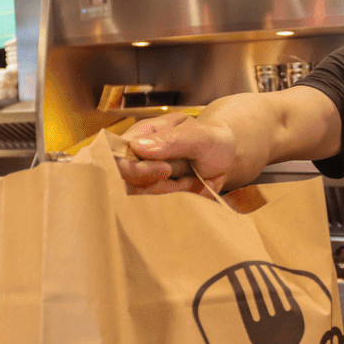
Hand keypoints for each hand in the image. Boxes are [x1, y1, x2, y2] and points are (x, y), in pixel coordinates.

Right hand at [117, 113, 237, 196]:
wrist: (226, 156)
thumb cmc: (210, 139)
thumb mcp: (199, 135)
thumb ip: (171, 140)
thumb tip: (137, 147)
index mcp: (140, 136)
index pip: (117, 157)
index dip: (135, 170)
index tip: (166, 169)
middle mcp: (138, 159)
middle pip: (128, 185)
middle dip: (161, 185)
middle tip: (187, 176)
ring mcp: (147, 181)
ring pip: (145, 200)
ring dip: (176, 193)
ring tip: (195, 178)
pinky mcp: (160, 197)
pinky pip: (165, 208)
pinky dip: (187, 199)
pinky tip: (200, 185)